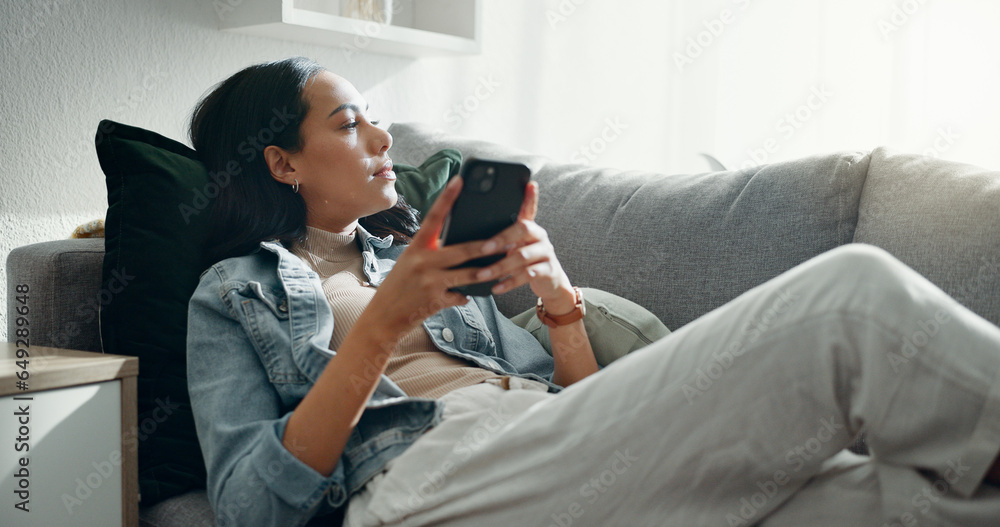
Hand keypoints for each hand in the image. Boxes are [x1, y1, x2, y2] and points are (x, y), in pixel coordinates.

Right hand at [364, 177, 497, 335]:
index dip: (447, 198)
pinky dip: (465, 296)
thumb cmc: (399, 286)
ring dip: (487, 272)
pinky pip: (461, 296)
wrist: (383, 317)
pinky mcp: (436, 300)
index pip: (434, 217)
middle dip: (486, 246)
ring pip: (468, 275)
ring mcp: (430, 282)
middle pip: (462, 250)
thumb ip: (431, 252)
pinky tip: (465, 296)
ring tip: (502, 267)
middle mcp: (422, 261)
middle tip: (504, 240)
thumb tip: (459, 244)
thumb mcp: (410, 262)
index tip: (460, 181)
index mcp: (416, 247)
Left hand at [472, 181, 575, 313]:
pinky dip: (509, 282)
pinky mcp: (548, 270)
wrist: (549, 284)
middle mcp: (539, 236)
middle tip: (484, 249)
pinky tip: (496, 287)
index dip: (530, 197)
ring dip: (500, 266)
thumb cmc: (524, 262)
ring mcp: (546, 252)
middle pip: (523, 229)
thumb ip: (502, 239)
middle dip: (501, 239)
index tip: (530, 184)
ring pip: (522, 256)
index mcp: (528, 227)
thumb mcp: (515, 247)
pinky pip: (527, 275)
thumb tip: (472, 239)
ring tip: (483, 275)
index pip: (529, 208)